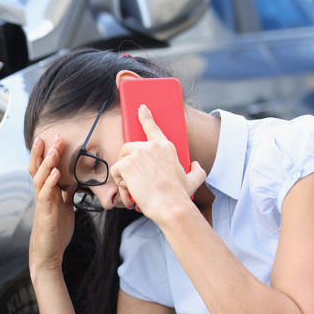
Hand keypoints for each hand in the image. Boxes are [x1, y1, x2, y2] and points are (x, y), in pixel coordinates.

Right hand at [27, 135, 75, 274]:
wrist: (48, 255)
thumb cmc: (55, 233)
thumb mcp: (64, 209)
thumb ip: (66, 194)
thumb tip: (74, 182)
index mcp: (46, 193)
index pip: (42, 168)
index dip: (45, 153)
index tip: (52, 138)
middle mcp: (41, 196)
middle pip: (37, 168)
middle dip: (44, 151)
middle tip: (53, 136)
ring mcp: (42, 204)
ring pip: (39, 178)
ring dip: (47, 162)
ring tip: (54, 149)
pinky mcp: (45, 214)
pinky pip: (45, 195)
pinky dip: (50, 182)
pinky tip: (55, 173)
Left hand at [110, 104, 205, 219]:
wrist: (170, 206)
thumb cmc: (180, 195)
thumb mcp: (194, 180)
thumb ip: (197, 170)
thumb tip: (197, 165)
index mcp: (167, 147)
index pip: (153, 127)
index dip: (145, 116)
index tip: (141, 108)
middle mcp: (152, 146)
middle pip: (129, 147)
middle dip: (128, 163)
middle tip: (135, 179)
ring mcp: (139, 153)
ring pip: (121, 159)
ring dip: (123, 173)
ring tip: (134, 187)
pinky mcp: (127, 163)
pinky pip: (116, 170)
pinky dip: (120, 182)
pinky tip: (129, 190)